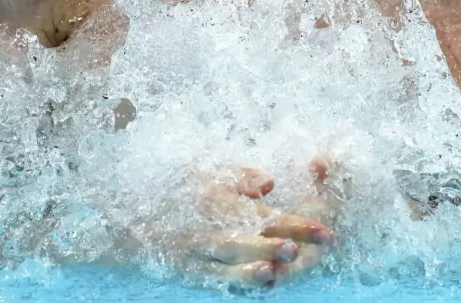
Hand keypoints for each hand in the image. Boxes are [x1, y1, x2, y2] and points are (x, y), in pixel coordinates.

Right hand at [173, 159, 337, 287]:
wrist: (135, 223)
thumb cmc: (177, 193)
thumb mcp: (207, 174)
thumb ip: (241, 178)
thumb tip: (270, 184)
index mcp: (223, 204)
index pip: (267, 215)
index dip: (297, 224)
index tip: (326, 233)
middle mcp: (213, 229)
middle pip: (251, 236)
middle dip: (278, 243)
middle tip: (303, 248)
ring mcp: (201, 254)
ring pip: (230, 259)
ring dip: (254, 263)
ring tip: (275, 267)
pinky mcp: (193, 274)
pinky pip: (218, 280)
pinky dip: (238, 284)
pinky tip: (260, 287)